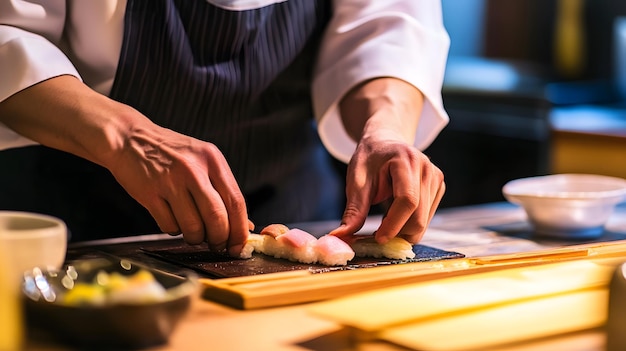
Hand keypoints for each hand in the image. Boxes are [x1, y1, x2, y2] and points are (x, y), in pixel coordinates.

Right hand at [105, 117, 249, 256]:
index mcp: (212, 160)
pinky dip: (174, 230)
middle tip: (217, 245)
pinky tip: (172, 218)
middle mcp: (193, 169)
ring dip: (196, 238)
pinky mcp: (150, 194)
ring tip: (193, 232)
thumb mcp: (202, 161)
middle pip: (217, 218)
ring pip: (193, 227)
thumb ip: (223, 190)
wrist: (129, 139)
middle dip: (219, 239)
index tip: (239, 245)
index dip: (239, 230)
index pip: (236, 202)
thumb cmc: (171, 153)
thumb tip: (246, 226)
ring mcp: (170, 182)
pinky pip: (169, 227)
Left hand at [328, 77, 444, 243]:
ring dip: (403, 230)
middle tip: (377, 236)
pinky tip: (395, 215)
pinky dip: (410, 224)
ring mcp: (436, 178)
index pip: (407, 200)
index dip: (393, 224)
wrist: (385, 142)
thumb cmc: (370, 159)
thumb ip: (353, 210)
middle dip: (398, 233)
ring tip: (384, 221)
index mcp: (406, 160)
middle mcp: (426, 169)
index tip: (378, 238)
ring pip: (424, 221)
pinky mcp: (438, 187)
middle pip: (418, 216)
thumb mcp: (356, 181)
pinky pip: (426, 217)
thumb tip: (340, 236)